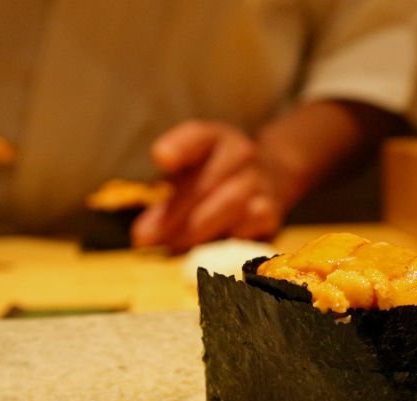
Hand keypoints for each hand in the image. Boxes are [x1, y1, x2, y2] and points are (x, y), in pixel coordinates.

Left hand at [131, 120, 284, 250]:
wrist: (272, 178)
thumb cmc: (217, 178)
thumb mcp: (191, 176)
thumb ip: (167, 203)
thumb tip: (144, 236)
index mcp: (216, 139)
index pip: (198, 137)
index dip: (180, 146)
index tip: (161, 158)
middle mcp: (241, 154)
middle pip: (207, 181)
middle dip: (175, 211)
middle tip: (146, 236)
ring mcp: (260, 182)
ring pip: (229, 203)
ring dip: (196, 229)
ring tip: (171, 246)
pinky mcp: (272, 211)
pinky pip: (251, 224)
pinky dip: (229, 236)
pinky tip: (210, 248)